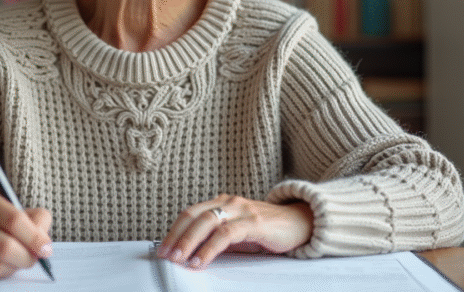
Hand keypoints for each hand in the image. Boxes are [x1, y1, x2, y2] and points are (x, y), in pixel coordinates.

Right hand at [0, 189, 52, 278]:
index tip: (46, 249)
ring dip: (13, 268)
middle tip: (34, 259)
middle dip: (27, 257)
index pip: (14, 220)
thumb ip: (31, 220)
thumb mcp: (4, 208)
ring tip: (15, 261)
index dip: (35, 237)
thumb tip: (44, 244)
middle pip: (6, 246)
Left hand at [157, 194, 312, 269]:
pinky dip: (210, 248)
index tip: (162, 248)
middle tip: (165, 254)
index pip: (190, 213)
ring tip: (179, 259)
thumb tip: (190, 253)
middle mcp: (229, 202)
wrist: (300, 222)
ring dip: (189, 242)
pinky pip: (226, 234)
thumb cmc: (267, 229)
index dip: (174, 230)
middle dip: (176, 236)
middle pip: (193, 215)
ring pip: (206, 222)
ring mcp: (241, 210)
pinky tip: (201, 260)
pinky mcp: (254, 222)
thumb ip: (217, 238)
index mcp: (222, 203)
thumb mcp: (237, 233)